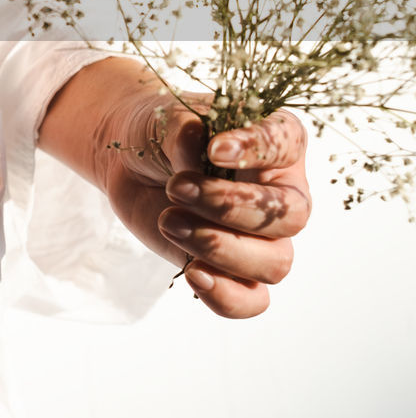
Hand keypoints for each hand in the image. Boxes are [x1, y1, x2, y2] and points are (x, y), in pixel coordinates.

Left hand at [101, 84, 310, 318]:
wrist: (131, 163)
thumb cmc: (163, 133)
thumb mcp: (168, 119)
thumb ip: (186, 132)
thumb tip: (198, 149)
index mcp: (279, 143)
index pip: (286, 144)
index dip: (256, 148)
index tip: (214, 149)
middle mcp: (282, 194)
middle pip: (289, 217)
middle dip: (229, 206)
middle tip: (176, 187)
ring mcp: (263, 237)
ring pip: (274, 263)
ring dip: (219, 246)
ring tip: (169, 221)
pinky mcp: (233, 269)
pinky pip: (252, 301)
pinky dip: (227, 297)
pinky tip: (193, 274)